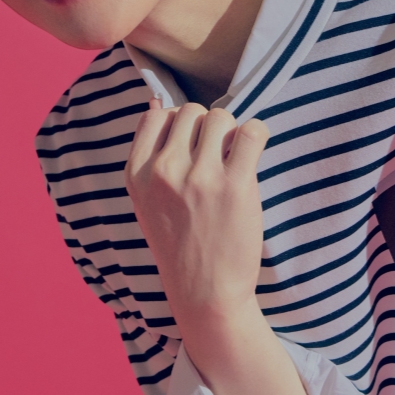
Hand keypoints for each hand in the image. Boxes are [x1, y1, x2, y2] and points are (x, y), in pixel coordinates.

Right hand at [125, 102, 320, 394]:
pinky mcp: (235, 185)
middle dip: (208, 128)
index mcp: (138, 174)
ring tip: (235, 159)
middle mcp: (164, 171)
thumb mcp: (146, 201)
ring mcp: (200, 177)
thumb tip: (157, 101)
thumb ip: (149, 154)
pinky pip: (252, 132)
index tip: (192, 146)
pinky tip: (254, 154)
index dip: (179, 123)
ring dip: (233, 133)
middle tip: (217, 157)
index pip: (157, 115)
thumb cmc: (180, 245)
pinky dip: (257, 135)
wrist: (205, 293)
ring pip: (221, 118)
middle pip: (192, 113)